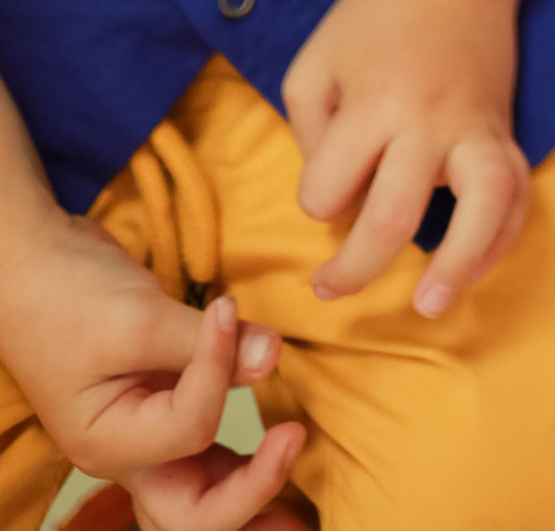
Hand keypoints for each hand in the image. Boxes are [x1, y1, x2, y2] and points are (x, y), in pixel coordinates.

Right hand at [0, 226, 303, 526]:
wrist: (36, 268)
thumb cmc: (68, 295)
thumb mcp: (137, 314)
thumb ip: (204, 341)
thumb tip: (272, 354)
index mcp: (109, 443)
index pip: (191, 429)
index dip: (220, 370)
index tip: (226, 308)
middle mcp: (131, 457)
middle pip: (193, 515)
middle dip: (250, 496)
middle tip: (295, 441)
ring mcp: (149, 441)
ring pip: (203, 500)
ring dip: (253, 496)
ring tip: (299, 506)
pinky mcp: (168, 413)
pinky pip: (209, 456)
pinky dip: (245, 462)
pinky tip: (279, 450)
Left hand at [282, 0, 528, 315]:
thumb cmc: (371, 17)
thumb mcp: (314, 64)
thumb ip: (310, 137)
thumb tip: (334, 202)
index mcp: (374, 102)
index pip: (328, 187)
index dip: (315, 199)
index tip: (322, 187)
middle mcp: (429, 119)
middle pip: (395, 216)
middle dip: (356, 267)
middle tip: (329, 287)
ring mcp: (477, 126)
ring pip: (483, 207)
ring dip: (457, 265)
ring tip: (429, 304)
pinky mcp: (506, 129)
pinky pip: (517, 193)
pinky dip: (502, 238)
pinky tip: (475, 269)